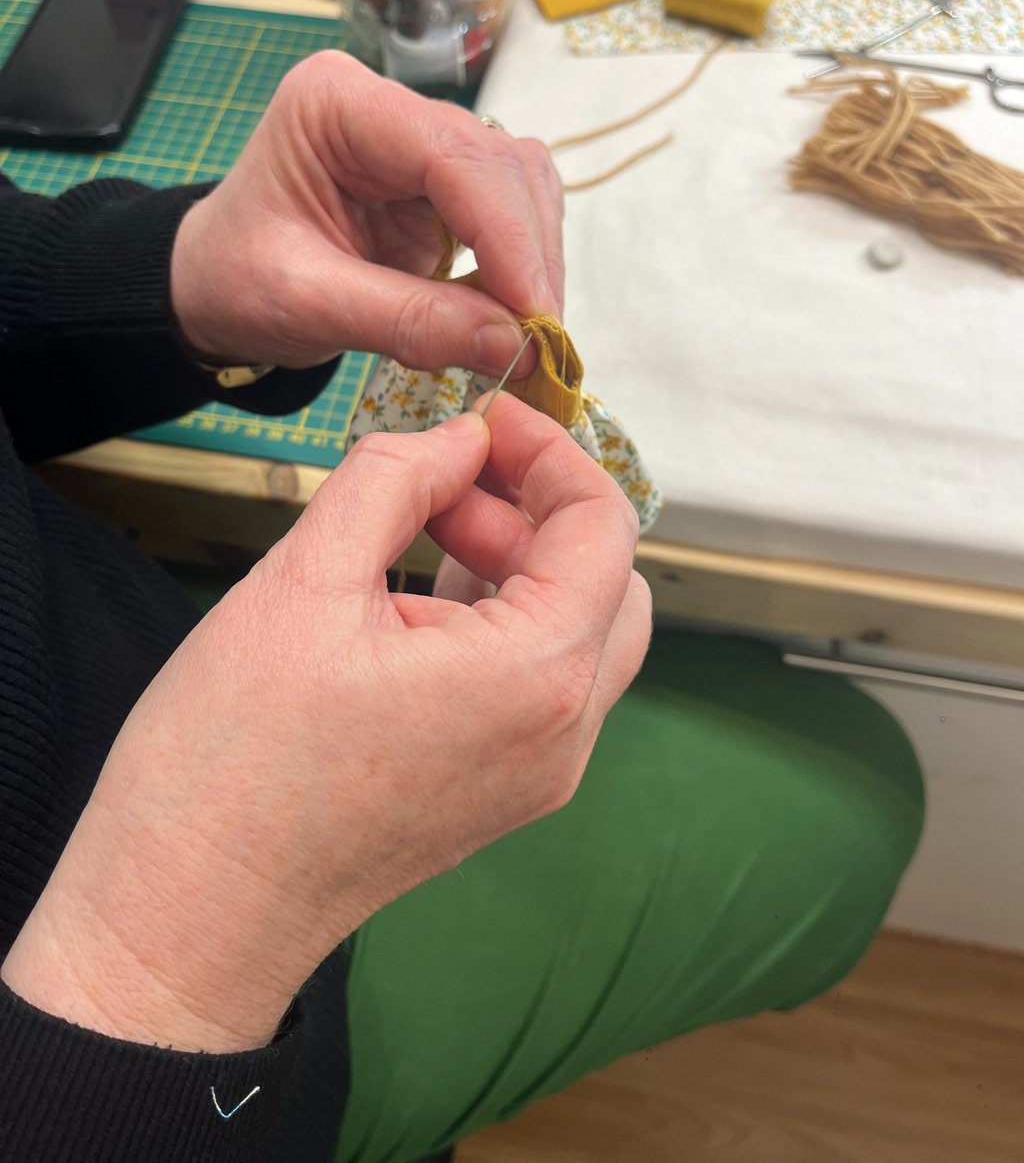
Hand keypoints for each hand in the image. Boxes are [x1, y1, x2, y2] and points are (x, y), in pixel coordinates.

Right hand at [2, 395, 649, 1052]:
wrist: (188, 916)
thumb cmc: (231, 762)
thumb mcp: (305, 580)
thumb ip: (396, 480)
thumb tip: (458, 440)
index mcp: (536, 676)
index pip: (602, 526)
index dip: (549, 452)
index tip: (485, 417)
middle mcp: (562, 734)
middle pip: (606, 582)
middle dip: (535, 510)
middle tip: (446, 478)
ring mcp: (537, 776)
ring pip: (575, 634)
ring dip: (518, 565)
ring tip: (419, 528)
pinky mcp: (498, 796)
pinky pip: (535, 685)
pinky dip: (499, 622)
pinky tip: (415, 596)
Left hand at [169, 52, 563, 378]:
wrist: (212, 287)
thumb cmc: (235, 281)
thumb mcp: (307, 305)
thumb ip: (409, 322)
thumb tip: (514, 347)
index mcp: (338, 104)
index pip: (452, 155)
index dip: (507, 237)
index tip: (536, 316)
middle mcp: (390, 109)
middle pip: (499, 165)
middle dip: (528, 256)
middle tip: (543, 343)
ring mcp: (420, 145)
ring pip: (518, 185)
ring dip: (536, 263)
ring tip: (530, 338)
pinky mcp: (442, 188)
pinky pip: (508, 216)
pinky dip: (521, 270)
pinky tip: (513, 318)